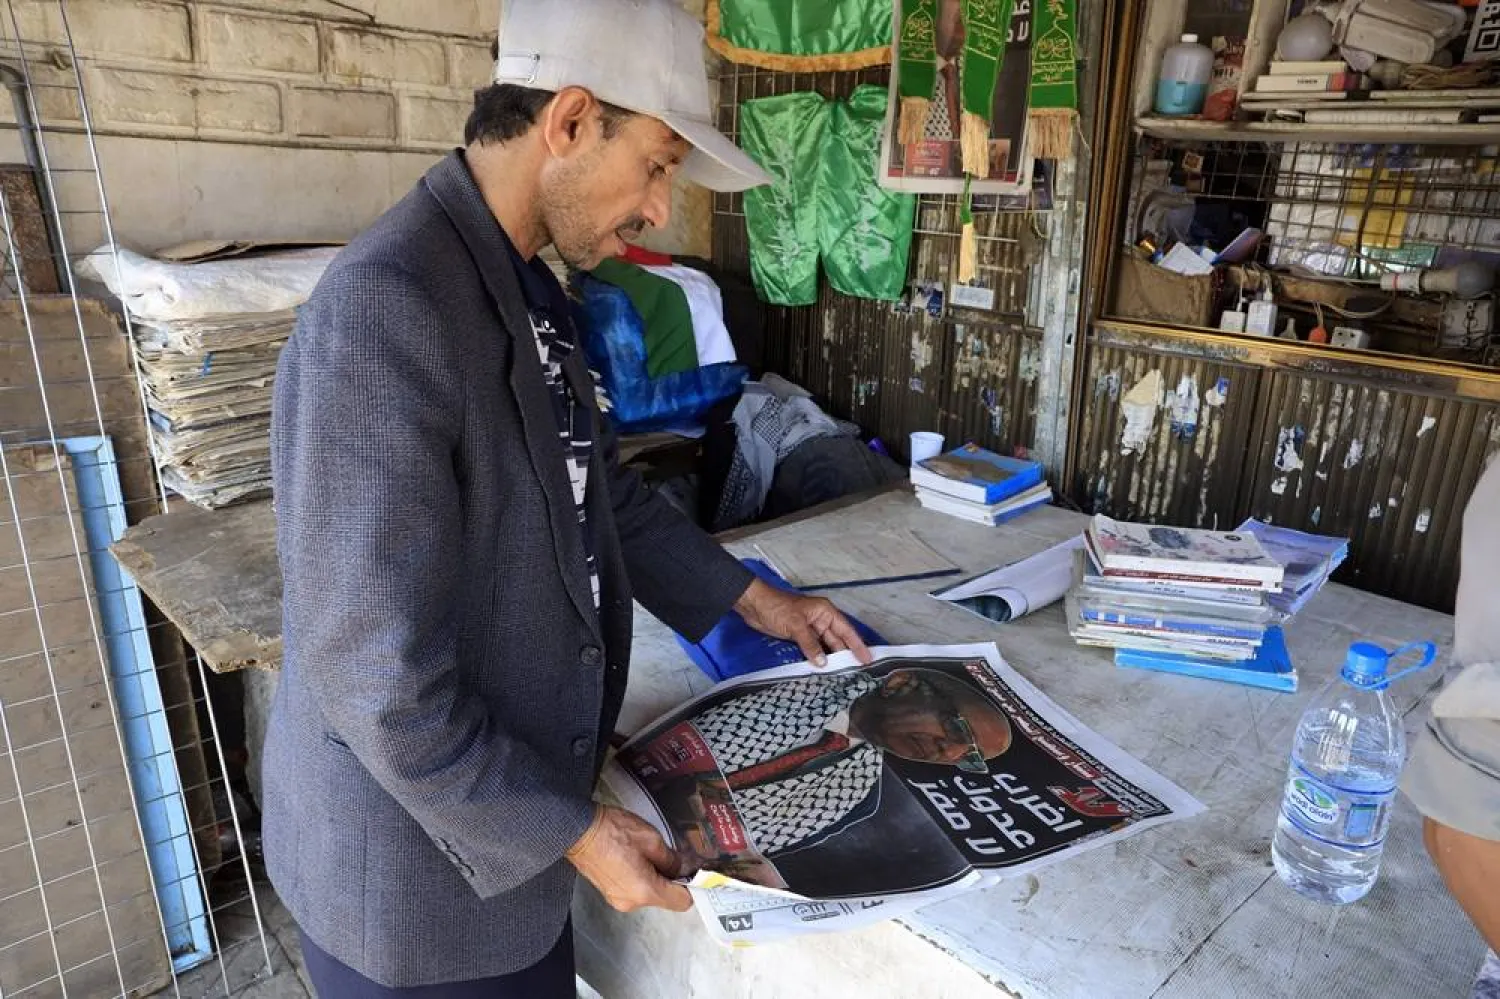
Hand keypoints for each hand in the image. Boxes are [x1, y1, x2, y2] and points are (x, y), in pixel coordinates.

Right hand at [566, 805, 692, 913]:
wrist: (576, 830)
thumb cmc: (613, 832)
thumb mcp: (651, 840)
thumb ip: (672, 859)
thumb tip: (682, 869)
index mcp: (645, 891)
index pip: (682, 902)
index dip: (692, 887)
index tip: (696, 872)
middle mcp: (631, 903)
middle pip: (665, 898)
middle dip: (672, 878)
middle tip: (671, 854)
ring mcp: (618, 899)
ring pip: (649, 893)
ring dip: (655, 876)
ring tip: (647, 851)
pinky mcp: (609, 892)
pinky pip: (634, 889)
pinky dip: (640, 876)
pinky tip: (634, 855)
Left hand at [734, 579, 873, 667]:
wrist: (753, 605)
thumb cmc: (776, 608)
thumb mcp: (796, 626)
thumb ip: (810, 645)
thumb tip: (823, 663)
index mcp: (825, 612)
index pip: (846, 630)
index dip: (858, 645)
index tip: (867, 658)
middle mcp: (820, 620)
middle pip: (837, 640)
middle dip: (845, 655)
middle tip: (857, 672)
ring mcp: (809, 629)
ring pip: (825, 646)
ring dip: (831, 658)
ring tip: (842, 675)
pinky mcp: (798, 636)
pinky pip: (812, 649)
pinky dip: (817, 658)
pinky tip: (822, 669)